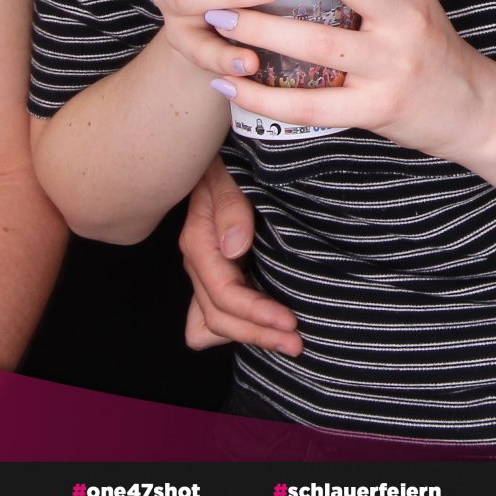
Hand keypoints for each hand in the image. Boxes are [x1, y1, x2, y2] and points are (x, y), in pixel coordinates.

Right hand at [179, 157, 300, 355]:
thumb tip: (234, 248)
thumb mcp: (227, 173)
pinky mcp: (217, 270)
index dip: (255, 313)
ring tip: (285, 344)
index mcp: (200, 242)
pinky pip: (209, 313)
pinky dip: (232, 327)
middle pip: (219, 316)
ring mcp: (205, 269)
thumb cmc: (228, 159)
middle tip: (296, 345)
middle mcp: (199, 261)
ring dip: (248, 335)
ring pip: (213, 321)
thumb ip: (229, 207)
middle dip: (258, 333)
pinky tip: (256, 333)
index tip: (290, 322)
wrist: (219, 150)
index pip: (224, 294)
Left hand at [203, 0, 485, 158]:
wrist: (472, 111)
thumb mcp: (414, 2)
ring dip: (260, 27)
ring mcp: (392, 66)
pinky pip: (309, 105)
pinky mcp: (376, 109)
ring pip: (319, 44)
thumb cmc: (429, 50)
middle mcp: (407, 20)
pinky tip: (228, 83)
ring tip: (218, 15)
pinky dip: (262, 95)